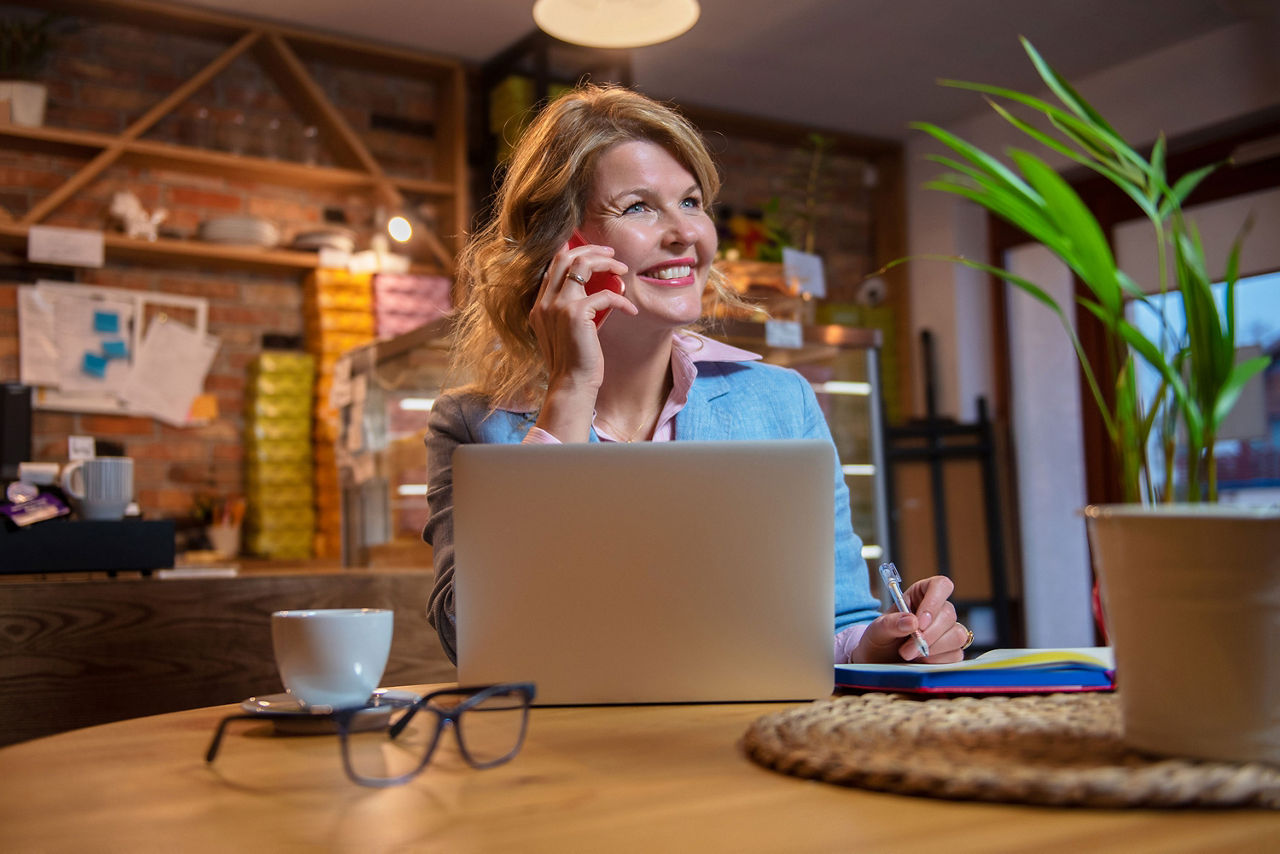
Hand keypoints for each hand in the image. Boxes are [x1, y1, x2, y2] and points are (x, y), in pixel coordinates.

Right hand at [528, 239, 633, 440]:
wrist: (571, 384)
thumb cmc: (574, 361)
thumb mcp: (565, 331)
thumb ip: (570, 310)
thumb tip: (595, 291)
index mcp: (540, 305)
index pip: (553, 265)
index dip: (574, 252)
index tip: (595, 253)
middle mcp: (545, 301)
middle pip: (565, 256)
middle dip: (590, 249)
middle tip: (611, 254)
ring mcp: (558, 306)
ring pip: (582, 265)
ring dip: (606, 263)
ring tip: (622, 269)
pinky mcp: (576, 314)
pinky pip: (605, 294)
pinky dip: (622, 300)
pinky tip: (630, 310)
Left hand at [850, 575, 970, 663]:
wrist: (881, 663)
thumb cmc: (880, 640)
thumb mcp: (877, 630)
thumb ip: (891, 623)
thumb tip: (912, 622)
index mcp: (921, 594)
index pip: (941, 585)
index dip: (934, 601)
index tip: (920, 622)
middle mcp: (938, 610)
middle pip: (948, 614)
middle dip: (928, 635)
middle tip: (906, 650)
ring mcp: (948, 631)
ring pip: (957, 635)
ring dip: (933, 648)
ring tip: (910, 655)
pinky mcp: (953, 651)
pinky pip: (956, 654)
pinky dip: (937, 661)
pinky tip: (920, 661)